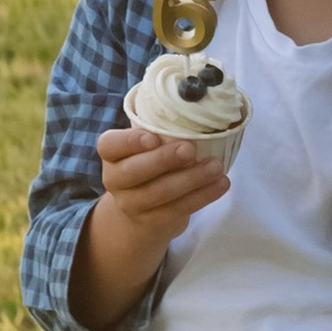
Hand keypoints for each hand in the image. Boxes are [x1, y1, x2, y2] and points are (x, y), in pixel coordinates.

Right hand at [96, 121, 231, 239]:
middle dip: (163, 159)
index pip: (110, 145)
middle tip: (189, 149)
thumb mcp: (147, 148)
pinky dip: (203, 195)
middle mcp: (116, 180)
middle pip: (134, 171)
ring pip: (160, 192)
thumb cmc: (151, 166)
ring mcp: (133, 204)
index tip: (153, 137)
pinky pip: (179, 209)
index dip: (129, 142)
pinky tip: (221, 183)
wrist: (142, 214)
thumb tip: (201, 109)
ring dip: (192, 178)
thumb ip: (162, 132)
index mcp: (112, 155)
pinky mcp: (154, 222)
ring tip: (216, 166)